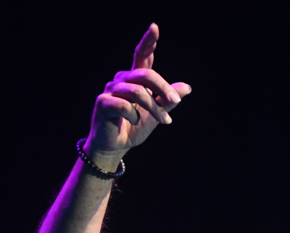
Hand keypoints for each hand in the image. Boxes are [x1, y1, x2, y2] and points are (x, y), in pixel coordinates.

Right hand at [85, 23, 191, 167]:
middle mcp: (122, 80)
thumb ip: (167, 101)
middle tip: (175, 101)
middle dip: (163, 87)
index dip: (148, 42)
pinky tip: (135, 121)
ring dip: (154, 107)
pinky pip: (123, 104)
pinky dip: (134, 115)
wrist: (115, 147)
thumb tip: (187, 88)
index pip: (142, 56)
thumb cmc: (133, 128)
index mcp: (134, 79)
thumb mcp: (156, 115)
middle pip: (145, 74)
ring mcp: (111, 90)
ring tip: (164, 121)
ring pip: (137, 91)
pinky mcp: (102, 103)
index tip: (155, 28)